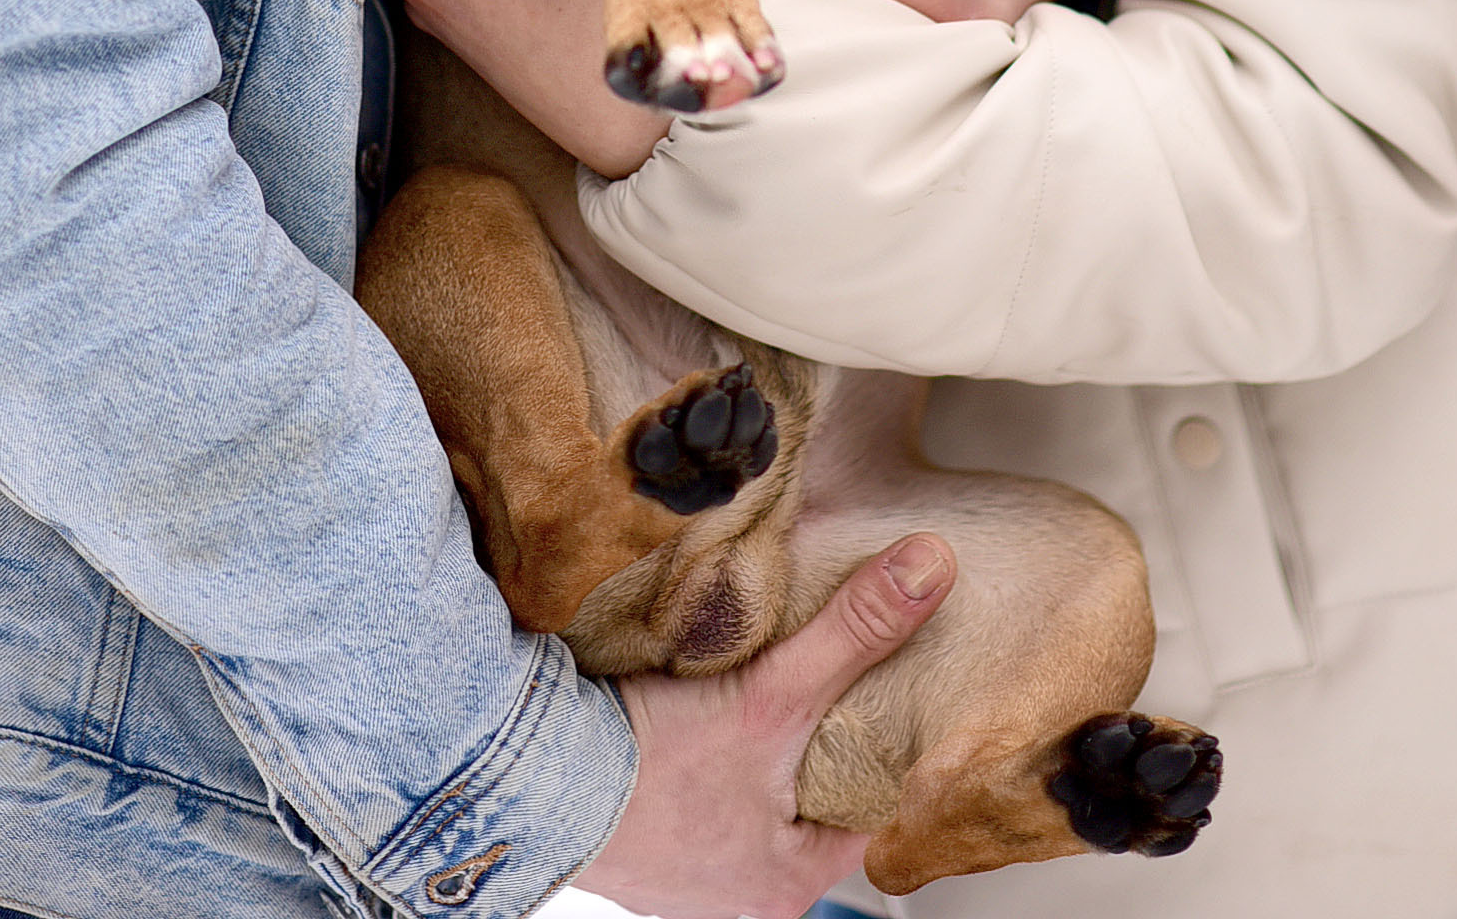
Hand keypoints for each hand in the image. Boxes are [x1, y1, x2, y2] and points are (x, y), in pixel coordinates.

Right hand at [581, 532, 956, 918]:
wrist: (524, 775)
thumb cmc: (649, 766)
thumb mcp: (772, 696)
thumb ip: (854, 633)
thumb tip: (932, 570)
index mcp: (788, 887)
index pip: (870, 813)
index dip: (887, 748)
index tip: (900, 691)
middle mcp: (738, 893)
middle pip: (808, 803)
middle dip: (818, 742)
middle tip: (835, 677)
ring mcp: (685, 869)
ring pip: (750, 794)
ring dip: (755, 744)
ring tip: (769, 681)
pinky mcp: (638, 835)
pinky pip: (694, 786)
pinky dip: (704, 746)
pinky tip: (702, 703)